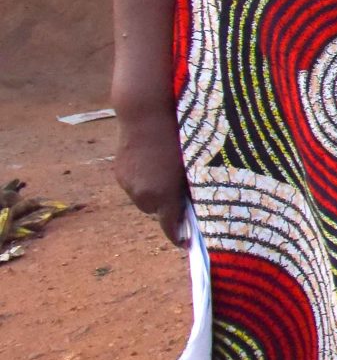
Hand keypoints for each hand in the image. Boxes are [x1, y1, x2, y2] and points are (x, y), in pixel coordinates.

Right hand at [115, 105, 188, 248]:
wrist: (145, 115)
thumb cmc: (179, 137)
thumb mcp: (191, 166)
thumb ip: (192, 188)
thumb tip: (194, 205)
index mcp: (163, 196)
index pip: (170, 226)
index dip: (178, 237)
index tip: (186, 244)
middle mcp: (142, 195)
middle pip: (157, 211)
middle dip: (168, 206)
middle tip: (180, 194)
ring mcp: (127, 184)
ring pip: (144, 198)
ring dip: (154, 192)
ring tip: (165, 172)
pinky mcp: (119, 173)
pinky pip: (134, 184)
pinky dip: (144, 180)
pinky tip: (153, 164)